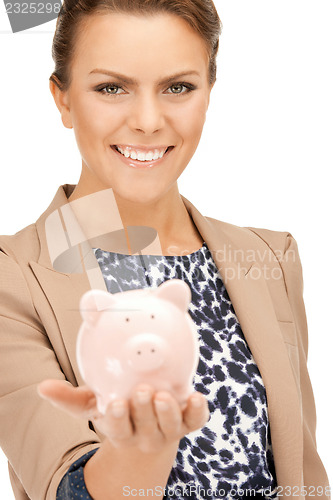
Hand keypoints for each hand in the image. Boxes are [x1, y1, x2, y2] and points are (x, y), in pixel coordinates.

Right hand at [37, 380, 209, 453]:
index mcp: (121, 430)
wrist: (147, 431)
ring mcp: (168, 430)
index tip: (116, 404)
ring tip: (164, 396)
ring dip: (169, 412)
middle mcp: (145, 434)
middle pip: (145, 426)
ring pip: (171, 426)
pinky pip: (196, 420)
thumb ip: (70, 398)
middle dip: (144, 411)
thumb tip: (43, 386)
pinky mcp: (187, 422)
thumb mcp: (93, 405)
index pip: (118, 428)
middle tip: (144, 391)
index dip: (118, 419)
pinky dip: (198, 411)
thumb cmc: (118, 412)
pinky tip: (197, 397)